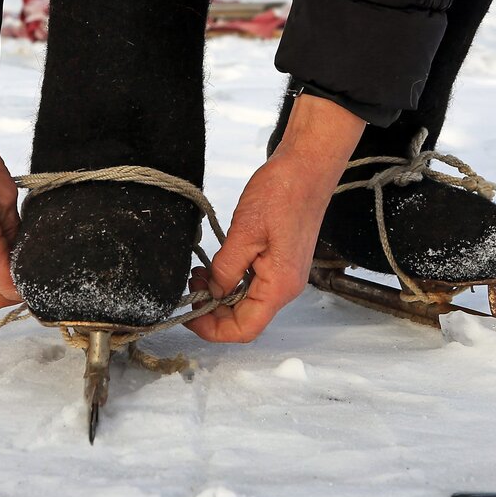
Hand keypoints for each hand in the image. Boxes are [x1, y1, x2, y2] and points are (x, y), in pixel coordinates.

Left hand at [185, 95, 364, 342]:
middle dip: (212, 311)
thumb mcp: (244, 231)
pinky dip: (230, 281)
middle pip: (244, 319)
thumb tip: (213, 294)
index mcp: (279, 286)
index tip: (188, 312)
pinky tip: (214, 265)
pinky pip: (252, 285)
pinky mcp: (280, 262)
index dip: (212, 330)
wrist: (307, 167)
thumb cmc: (281, 194)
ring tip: (198, 274)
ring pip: (246, 303)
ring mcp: (284, 275)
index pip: (244, 330)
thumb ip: (226, 269)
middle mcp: (285, 287)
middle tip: (190, 285)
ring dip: (219, 295)